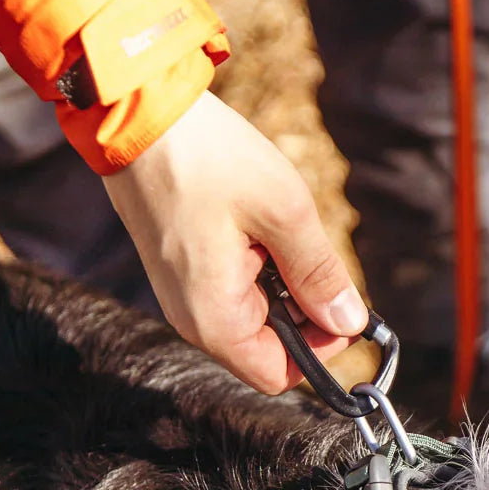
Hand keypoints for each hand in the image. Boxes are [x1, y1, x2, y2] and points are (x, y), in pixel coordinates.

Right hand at [102, 90, 367, 393]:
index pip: (279, 374)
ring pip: (256, 313)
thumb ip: (320, 273)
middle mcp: (193, 319)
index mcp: (214, 321)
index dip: (321, 348)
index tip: (342, 305)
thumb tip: (350, 320)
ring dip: (283, 281)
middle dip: (303, 308)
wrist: (137, 115)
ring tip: (278, 227)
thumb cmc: (206, 160)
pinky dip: (260, 264)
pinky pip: (234, 287)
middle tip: (310, 251)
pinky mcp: (183, 269)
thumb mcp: (283, 213)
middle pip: (269, 346)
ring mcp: (185, 295)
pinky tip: (258, 222)